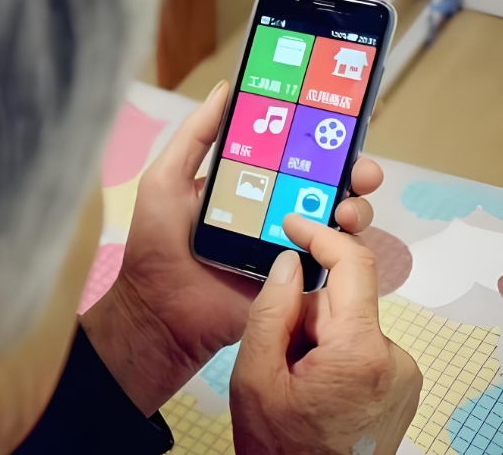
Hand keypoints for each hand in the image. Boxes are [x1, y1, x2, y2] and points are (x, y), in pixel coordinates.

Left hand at [80, 81, 384, 414]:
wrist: (159, 312)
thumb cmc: (156, 245)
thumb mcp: (165, 180)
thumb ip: (195, 137)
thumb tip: (226, 88)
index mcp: (248, 183)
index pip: (291, 152)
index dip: (319, 133)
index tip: (343, 113)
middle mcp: (274, 209)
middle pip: (325, 182)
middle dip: (351, 168)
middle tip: (359, 166)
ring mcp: (287, 244)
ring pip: (336, 217)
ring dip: (355, 203)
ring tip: (349, 202)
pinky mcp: (296, 278)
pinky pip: (333, 258)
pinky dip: (347, 243)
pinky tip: (344, 231)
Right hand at [230, 216, 421, 454]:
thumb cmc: (280, 448)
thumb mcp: (255, 376)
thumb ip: (271, 311)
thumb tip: (289, 262)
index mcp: (359, 352)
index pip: (352, 266)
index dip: (321, 235)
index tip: (294, 223)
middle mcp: (393, 358)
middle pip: (341, 300)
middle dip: (303, 315)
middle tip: (277, 355)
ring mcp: (402, 374)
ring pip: (347, 324)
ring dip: (315, 338)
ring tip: (296, 382)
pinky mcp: (400, 385)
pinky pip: (360, 346)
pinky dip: (332, 355)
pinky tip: (315, 388)